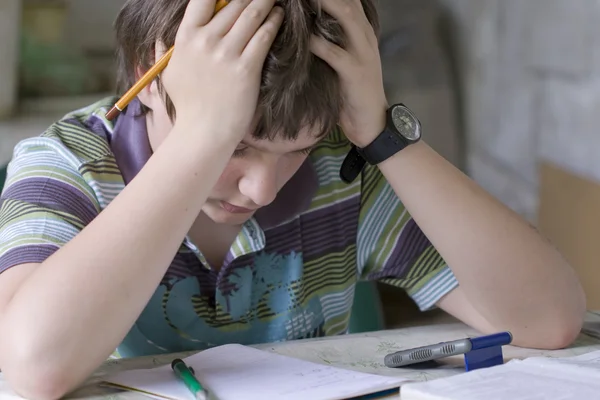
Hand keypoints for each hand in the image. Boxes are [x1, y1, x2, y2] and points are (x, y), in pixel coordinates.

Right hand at [161, 0, 283, 137]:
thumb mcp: (169, 74)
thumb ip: (167, 51)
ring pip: (251, 15)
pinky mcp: (246, 67)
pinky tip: (278, 16)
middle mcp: (206, 41)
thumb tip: (162, 38)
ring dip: (264, 3)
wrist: (203, 132)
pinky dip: (273, 22)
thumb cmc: (187, 106)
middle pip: (233, 3)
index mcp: (186, 38)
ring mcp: (226, 54)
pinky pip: (263, 36)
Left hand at [310, 0, 387, 147]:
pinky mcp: (356, 73)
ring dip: (323, 6)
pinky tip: (303, 38)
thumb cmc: (352, 91)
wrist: (372, 122)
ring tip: (301, 0)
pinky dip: (318, 44)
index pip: (350, 1)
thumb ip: (333, 40)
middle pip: (348, 2)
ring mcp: (363, 54)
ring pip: (346, 18)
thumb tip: (307, 26)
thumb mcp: (346, 59)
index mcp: (363, 31)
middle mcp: (365, 37)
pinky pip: (335, 53)